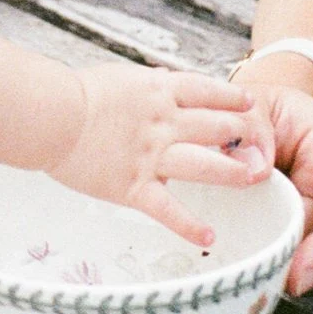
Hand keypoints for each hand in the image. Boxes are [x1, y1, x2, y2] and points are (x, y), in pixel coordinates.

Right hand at [46, 66, 271, 246]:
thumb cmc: (76, 93)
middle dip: (242, 135)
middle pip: (215, 126)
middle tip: (260, 144)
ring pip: (204, 164)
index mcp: (158, 91)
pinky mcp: (134, 187)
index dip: (231, 98)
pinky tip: (209, 236)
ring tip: (253, 178)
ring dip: (232, 172)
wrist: (52, 115)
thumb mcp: (120, 77)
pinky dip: (190, 226)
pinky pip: (168, 210)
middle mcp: (163, 122)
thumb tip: (164, 77)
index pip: (206, 91)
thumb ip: (146, 83)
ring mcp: (151, 156)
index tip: (249, 104)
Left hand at [240, 81, 312, 293]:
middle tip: (269, 281)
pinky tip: (274, 267)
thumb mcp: (250, 106)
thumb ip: (249, 129)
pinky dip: (305, 266)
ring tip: (266, 274)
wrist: (270, 114)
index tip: (297, 277)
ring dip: (311, 268)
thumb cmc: (263, 108)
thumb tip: (255, 172)